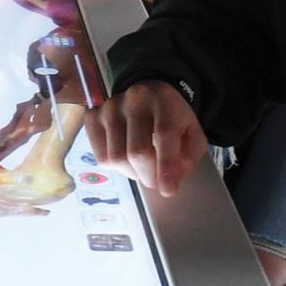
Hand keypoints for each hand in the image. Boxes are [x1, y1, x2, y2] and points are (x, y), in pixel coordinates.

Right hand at [85, 80, 208, 196]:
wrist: (149, 96)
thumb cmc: (172, 118)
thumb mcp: (193, 134)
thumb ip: (189, 158)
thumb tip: (170, 179)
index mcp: (164, 100)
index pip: (164, 134)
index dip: (166, 165)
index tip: (168, 190)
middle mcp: (134, 99)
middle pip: (137, 152)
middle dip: (149, 176)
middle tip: (156, 181)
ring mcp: (109, 108)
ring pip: (116, 158)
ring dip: (132, 173)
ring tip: (142, 167)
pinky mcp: (93, 117)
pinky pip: (101, 157)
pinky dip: (116, 167)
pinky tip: (126, 157)